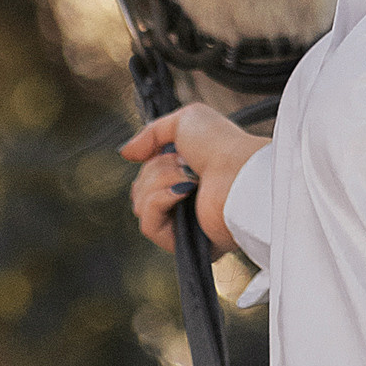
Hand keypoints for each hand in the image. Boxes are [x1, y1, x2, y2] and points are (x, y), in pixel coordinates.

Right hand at [121, 101, 262, 253]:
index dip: (152, 161)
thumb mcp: (184, 121)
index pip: (148, 176)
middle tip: (186, 163)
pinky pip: (148, 225)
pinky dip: (159, 201)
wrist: (241, 171)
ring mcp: (185, 224)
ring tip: (190, 178)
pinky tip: (183, 193)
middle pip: (140, 188)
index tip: (172, 151)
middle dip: (157, 169)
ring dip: (159, 182)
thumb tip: (125, 154)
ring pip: (140, 204)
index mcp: (187, 177)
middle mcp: (185, 202)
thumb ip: (151, 134)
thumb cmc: (222, 145)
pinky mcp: (184, 244)